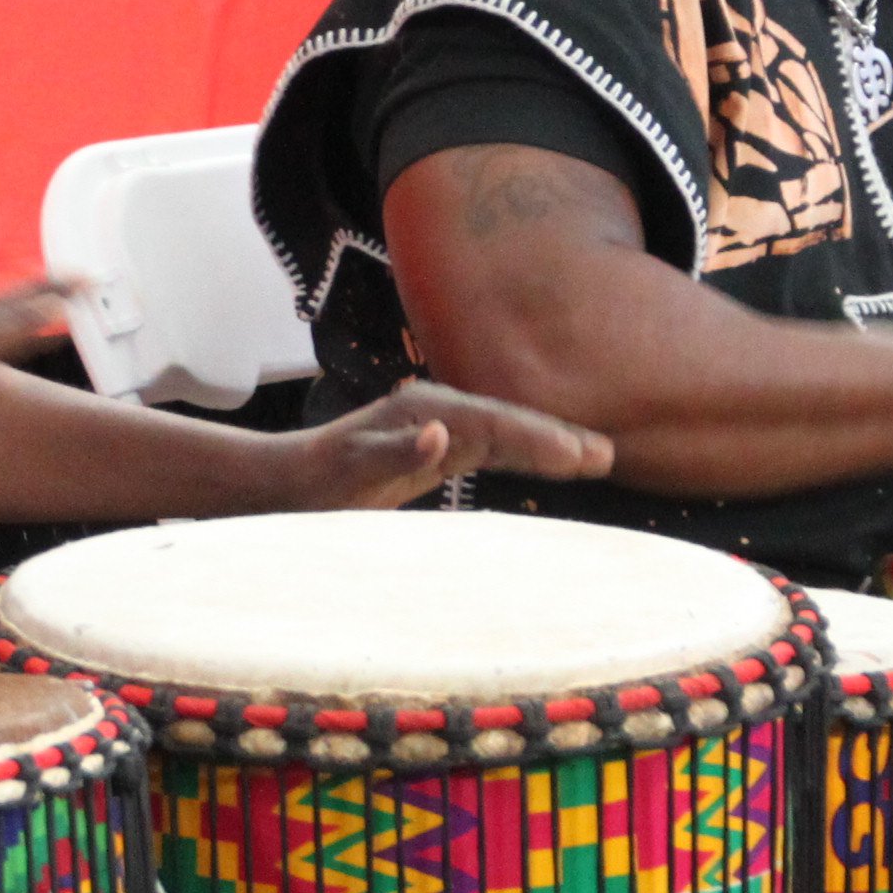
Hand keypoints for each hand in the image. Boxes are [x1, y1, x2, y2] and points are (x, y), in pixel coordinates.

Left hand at [278, 383, 618, 510]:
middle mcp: (437, 410)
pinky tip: (549, 461)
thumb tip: (443, 435)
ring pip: (506, 433)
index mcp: (425, 410)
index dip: (536, 439)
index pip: (493, 424)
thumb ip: (396, 454)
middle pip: (509, 422)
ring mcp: (439, 425)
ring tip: (597, 457)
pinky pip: (493, 447)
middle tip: (605, 455)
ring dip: (549, 443)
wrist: (288, 481)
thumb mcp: (351, 472)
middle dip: (557, 436)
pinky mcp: (437, 446)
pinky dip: (525, 453)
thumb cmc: (319, 482)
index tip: (575, 456)